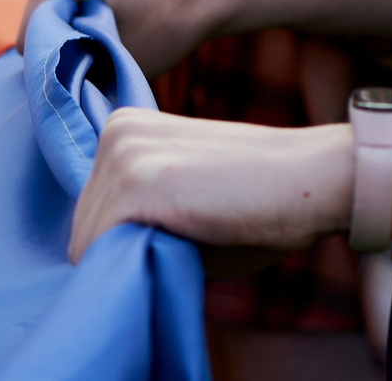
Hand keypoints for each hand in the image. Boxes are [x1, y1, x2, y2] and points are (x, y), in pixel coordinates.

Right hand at [25, 0, 222, 77]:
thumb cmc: (167, 25)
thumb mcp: (113, 59)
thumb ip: (68, 75)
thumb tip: (42, 94)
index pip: (31, 40)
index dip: (56, 68)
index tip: (91, 71)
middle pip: (37, 30)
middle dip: (62, 55)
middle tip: (101, 61)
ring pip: (47, 25)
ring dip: (69, 45)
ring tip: (106, 47)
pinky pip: (59, 15)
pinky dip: (76, 32)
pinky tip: (105, 35)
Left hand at [70, 112, 352, 262]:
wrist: (309, 180)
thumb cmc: (255, 199)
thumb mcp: (181, 193)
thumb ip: (135, 210)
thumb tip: (101, 249)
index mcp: (124, 126)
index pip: (89, 210)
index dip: (128, 236)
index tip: (178, 225)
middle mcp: (115, 131)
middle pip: (81, 227)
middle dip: (126, 248)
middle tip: (188, 233)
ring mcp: (123, 154)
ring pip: (86, 244)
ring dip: (131, 258)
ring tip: (189, 234)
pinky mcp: (136, 183)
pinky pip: (98, 252)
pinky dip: (136, 265)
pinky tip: (186, 237)